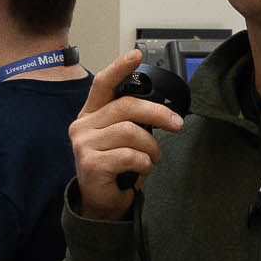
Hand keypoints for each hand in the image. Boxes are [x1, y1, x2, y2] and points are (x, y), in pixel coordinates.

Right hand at [69, 49, 184, 221]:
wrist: (100, 204)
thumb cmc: (114, 170)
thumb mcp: (120, 139)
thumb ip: (130, 121)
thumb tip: (162, 112)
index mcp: (91, 115)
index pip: (103, 84)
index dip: (120, 67)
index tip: (136, 55)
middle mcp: (83, 126)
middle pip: (126, 106)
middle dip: (158, 114)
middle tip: (177, 125)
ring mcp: (84, 145)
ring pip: (131, 132)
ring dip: (151, 148)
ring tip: (152, 159)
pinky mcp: (91, 164)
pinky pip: (130, 156)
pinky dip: (144, 165)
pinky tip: (141, 172)